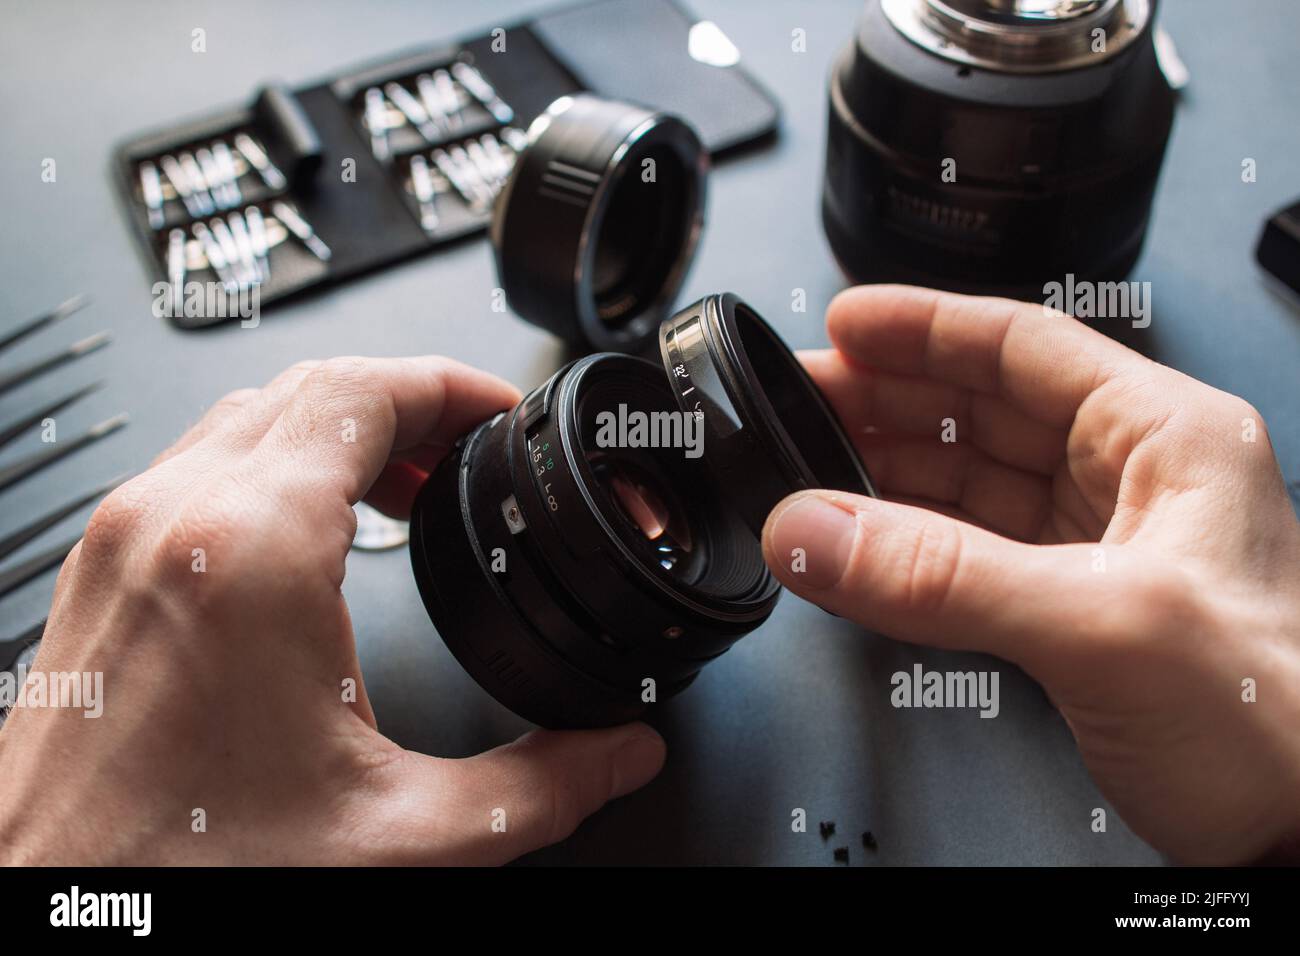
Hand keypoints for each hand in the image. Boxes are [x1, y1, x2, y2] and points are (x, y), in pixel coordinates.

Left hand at [0, 356, 664, 864]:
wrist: (45, 907)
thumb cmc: (177, 872)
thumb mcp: (393, 834)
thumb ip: (534, 789)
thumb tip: (617, 755)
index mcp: (251, 553)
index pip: (363, 390)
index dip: (450, 384)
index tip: (500, 410)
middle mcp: (174, 519)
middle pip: (311, 386)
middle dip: (407, 402)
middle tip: (469, 449)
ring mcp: (125, 534)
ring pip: (250, 414)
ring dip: (339, 428)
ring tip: (407, 483)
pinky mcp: (102, 564)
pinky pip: (202, 462)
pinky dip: (278, 463)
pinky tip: (319, 524)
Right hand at [763, 285, 1299, 864]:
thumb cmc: (1285, 725)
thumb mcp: (1103, 625)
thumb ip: (942, 575)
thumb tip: (816, 531)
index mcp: (1166, 440)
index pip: (1024, 346)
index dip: (924, 327)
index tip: (845, 324)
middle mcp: (1136, 483)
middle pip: (986, 410)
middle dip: (890, 397)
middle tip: (806, 397)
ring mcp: (1106, 549)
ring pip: (973, 484)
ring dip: (890, 474)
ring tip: (815, 465)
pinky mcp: (1079, 614)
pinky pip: (972, 556)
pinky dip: (909, 548)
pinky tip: (863, 545)